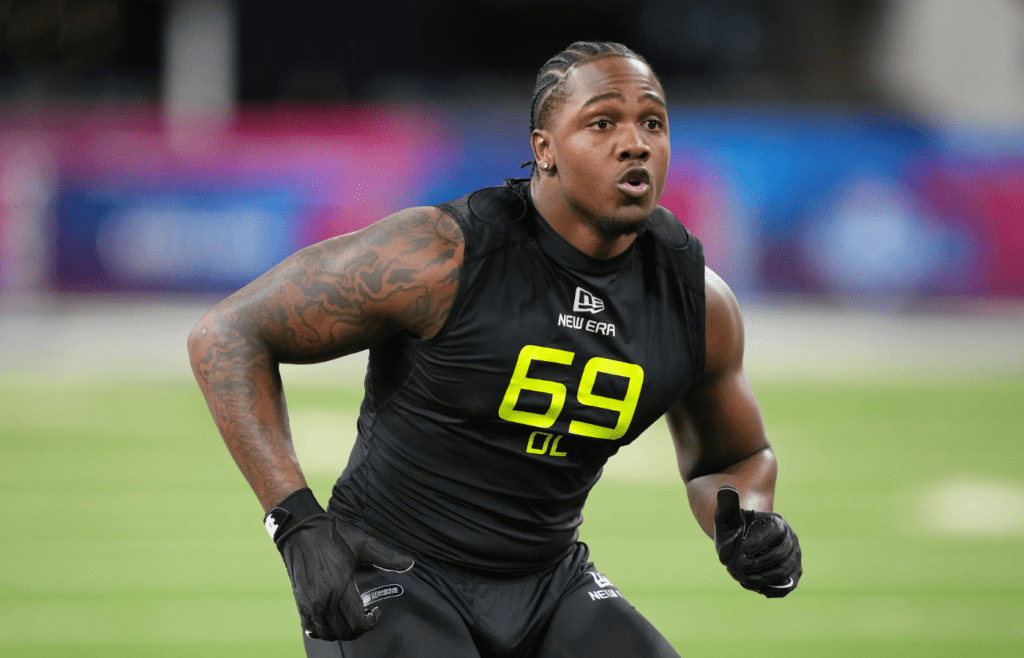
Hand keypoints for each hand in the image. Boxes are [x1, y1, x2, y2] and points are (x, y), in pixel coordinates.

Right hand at [264, 489, 414, 640]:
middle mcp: (324, 600)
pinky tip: (331, 619)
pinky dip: (322, 631)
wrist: (301, 532)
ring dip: (341, 632)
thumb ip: (388, 556)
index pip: (358, 622)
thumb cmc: (333, 536)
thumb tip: (411, 562)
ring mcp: (310, 604)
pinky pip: (310, 629)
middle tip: (365, 616)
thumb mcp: (364, 543)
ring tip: (349, 619)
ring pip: (327, 634)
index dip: (371, 623)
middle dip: (359, 629)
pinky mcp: (300, 603)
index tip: (376, 612)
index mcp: (341, 587)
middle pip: (344, 632)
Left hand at [713, 486, 800, 597]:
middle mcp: (790, 540)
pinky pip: (789, 585)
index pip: (776, 532)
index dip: (760, 542)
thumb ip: (727, 503)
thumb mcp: (728, 515)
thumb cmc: (735, 527)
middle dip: (760, 563)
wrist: (741, 542)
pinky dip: (775, 589)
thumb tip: (725, 489)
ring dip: (764, 577)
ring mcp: (793, 557)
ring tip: (744, 578)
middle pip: (783, 554)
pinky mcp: (792, 574)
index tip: (743, 549)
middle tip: (739, 566)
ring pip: (786, 571)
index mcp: (777, 523)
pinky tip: (759, 589)